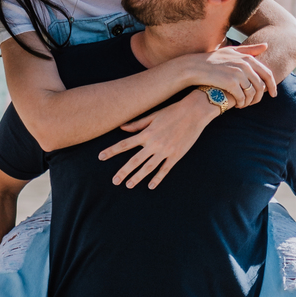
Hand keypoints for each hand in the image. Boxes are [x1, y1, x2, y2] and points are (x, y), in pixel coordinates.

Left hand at [98, 92, 212, 188]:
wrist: (195, 112)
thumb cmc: (173, 111)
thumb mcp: (153, 115)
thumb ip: (137, 124)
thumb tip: (121, 127)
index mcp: (147, 133)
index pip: (125, 144)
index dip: (112, 151)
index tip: (100, 157)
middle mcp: (154, 143)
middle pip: (135, 160)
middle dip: (123, 171)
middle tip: (115, 181)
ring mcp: (166, 150)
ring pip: (148, 167)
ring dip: (138, 177)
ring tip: (129, 185)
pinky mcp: (176, 155)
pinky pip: (165, 169)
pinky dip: (157, 178)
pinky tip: (151, 185)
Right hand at [189, 42, 275, 107]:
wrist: (196, 67)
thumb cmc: (214, 59)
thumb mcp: (232, 50)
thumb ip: (250, 49)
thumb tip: (266, 45)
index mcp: (247, 58)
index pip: (267, 73)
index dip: (273, 85)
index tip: (273, 94)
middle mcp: (245, 65)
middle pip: (261, 85)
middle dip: (261, 96)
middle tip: (255, 103)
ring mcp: (238, 74)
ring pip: (252, 93)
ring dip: (250, 101)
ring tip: (244, 104)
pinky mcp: (230, 83)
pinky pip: (242, 98)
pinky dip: (242, 103)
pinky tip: (237, 105)